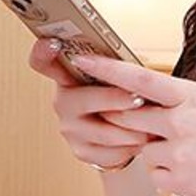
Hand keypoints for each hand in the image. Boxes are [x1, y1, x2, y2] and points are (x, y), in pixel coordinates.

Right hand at [27, 38, 148, 169]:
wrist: (119, 135)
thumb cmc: (118, 97)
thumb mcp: (114, 77)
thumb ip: (113, 68)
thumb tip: (133, 66)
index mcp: (67, 77)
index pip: (43, 62)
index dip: (43, 52)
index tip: (53, 43)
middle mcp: (63, 103)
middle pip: (83, 100)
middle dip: (114, 100)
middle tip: (139, 98)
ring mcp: (70, 130)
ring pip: (103, 131)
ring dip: (132, 128)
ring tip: (153, 123)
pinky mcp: (83, 152)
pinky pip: (112, 152)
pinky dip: (133, 146)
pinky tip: (145, 139)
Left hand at [68, 52, 195, 195]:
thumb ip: (188, 100)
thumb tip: (160, 97)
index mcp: (193, 97)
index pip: (139, 78)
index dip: (107, 69)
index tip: (83, 59)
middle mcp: (181, 123)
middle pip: (131, 116)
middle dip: (131, 121)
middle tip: (150, 126)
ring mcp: (178, 153)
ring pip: (145, 149)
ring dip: (158, 152)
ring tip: (193, 156)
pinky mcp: (178, 182)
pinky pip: (155, 175)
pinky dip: (168, 175)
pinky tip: (195, 173)